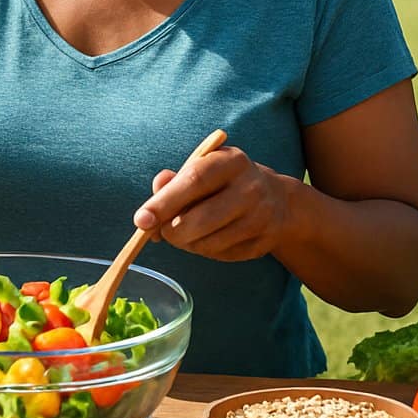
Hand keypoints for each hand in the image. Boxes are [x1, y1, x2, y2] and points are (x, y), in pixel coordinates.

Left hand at [132, 144, 289, 261]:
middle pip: (200, 218)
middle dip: (171, 231)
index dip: (164, 202)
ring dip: (186, 243)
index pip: (194, 181)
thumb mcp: (203, 169)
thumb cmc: (225, 182)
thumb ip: (175, 181)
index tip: (141, 220)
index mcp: (231, 162)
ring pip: (208, 243)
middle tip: (160, 232)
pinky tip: (208, 237)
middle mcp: (250, 188)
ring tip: (185, 232)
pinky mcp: (262, 243)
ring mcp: (260, 218)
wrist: (277, 200)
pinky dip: (204, 250)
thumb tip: (154, 197)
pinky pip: (220, 255)